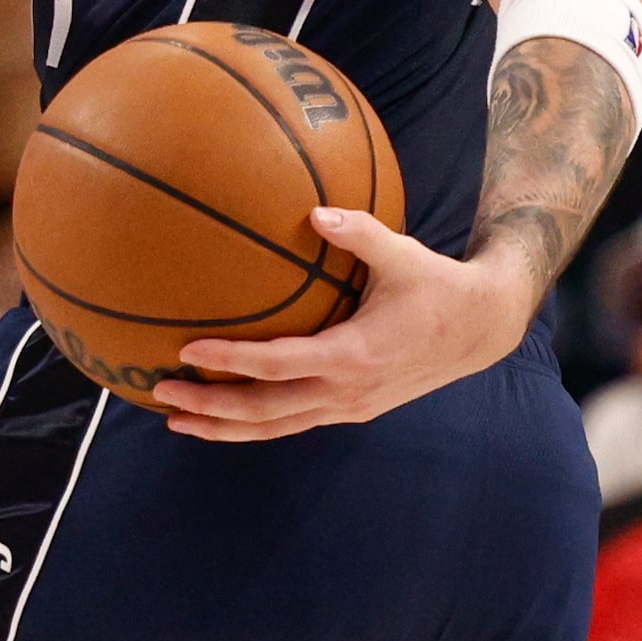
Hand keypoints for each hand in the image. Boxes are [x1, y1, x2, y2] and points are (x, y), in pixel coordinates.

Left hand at [152, 211, 535, 440]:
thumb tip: (315, 211)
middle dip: (210, 407)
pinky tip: (224, 413)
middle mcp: (347, 392)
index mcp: (354, 355)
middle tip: (159, 392)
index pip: (278, 365)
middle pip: (266, 412)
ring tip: (176, 420)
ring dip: (225, 428)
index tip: (187, 350)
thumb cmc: (438, 285)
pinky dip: (254, 424)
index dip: (230, 361)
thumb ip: (360, 232)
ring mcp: (349, 407)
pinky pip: (293, 423)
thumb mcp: (404, 254)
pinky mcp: (352, 410)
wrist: (482, 330)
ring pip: (276, 429)